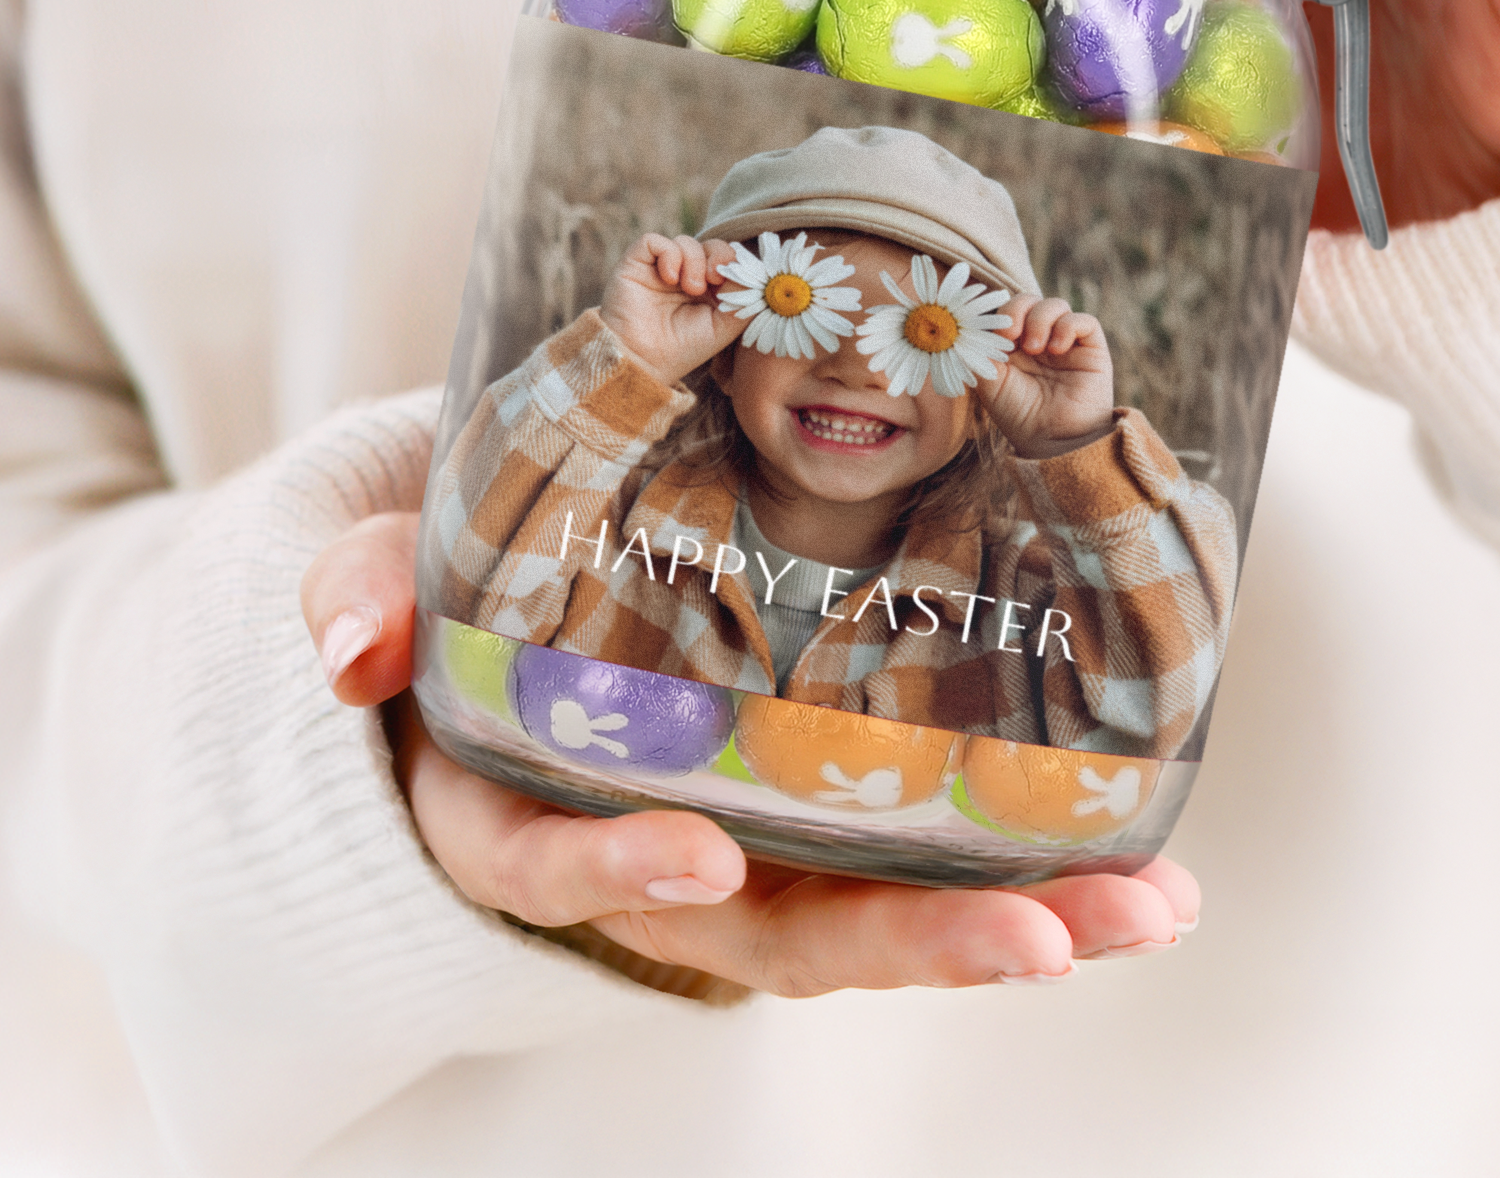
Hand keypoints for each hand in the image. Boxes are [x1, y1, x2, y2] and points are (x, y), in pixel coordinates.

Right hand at [301, 512, 1198, 991]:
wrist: (498, 590)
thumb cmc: (446, 577)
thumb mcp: (382, 556)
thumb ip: (361, 585)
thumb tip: (350, 647)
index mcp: (516, 804)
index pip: (550, 861)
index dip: (618, 867)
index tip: (704, 853)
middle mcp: (644, 852)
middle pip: (764, 930)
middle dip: (905, 944)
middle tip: (1047, 937)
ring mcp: (744, 837)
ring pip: (866, 909)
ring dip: (1011, 915)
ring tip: (1149, 907)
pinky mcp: (815, 805)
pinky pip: (907, 851)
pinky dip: (1017, 856)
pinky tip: (1137, 851)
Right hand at [598, 233, 745, 385]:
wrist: (642, 361)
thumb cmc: (682, 349)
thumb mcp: (724, 327)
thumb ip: (743, 299)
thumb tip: (754, 273)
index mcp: (709, 289)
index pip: (728, 259)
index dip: (736, 262)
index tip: (734, 279)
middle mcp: (685, 275)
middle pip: (711, 244)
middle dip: (719, 255)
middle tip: (714, 278)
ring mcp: (661, 268)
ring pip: (686, 240)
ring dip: (694, 260)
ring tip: (690, 288)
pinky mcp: (637, 263)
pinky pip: (653, 240)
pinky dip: (669, 254)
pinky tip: (670, 278)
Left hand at [982, 296, 1114, 459]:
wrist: (1053, 442)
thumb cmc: (1019, 416)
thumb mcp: (990, 383)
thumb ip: (979, 353)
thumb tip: (970, 327)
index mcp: (1014, 344)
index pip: (1006, 310)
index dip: (998, 313)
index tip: (992, 333)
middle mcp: (1040, 338)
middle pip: (1029, 300)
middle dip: (1016, 310)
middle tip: (1010, 334)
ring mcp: (1066, 342)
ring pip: (1055, 304)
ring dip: (1040, 319)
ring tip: (1036, 348)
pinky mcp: (1091, 349)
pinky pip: (1083, 320)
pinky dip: (1067, 326)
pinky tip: (1056, 349)